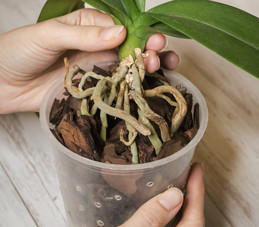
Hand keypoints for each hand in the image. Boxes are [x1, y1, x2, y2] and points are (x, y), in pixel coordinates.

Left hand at [0, 9, 178, 113]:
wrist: (2, 84)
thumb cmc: (18, 51)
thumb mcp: (49, 35)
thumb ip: (83, 34)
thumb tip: (120, 33)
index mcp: (89, 27)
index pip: (121, 28)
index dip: (140, 35)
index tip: (153, 41)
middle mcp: (97, 47)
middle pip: (131, 48)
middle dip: (150, 50)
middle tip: (162, 55)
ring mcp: (97, 69)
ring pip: (129, 68)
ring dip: (148, 67)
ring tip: (164, 67)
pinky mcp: (94, 90)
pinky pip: (118, 88)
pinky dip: (135, 88)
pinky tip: (150, 88)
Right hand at [99, 163, 204, 226]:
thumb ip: (147, 221)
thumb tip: (174, 197)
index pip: (193, 223)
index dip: (198, 193)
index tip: (197, 170)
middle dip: (194, 199)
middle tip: (191, 175)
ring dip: (186, 210)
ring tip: (183, 187)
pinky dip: (173, 222)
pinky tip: (164, 211)